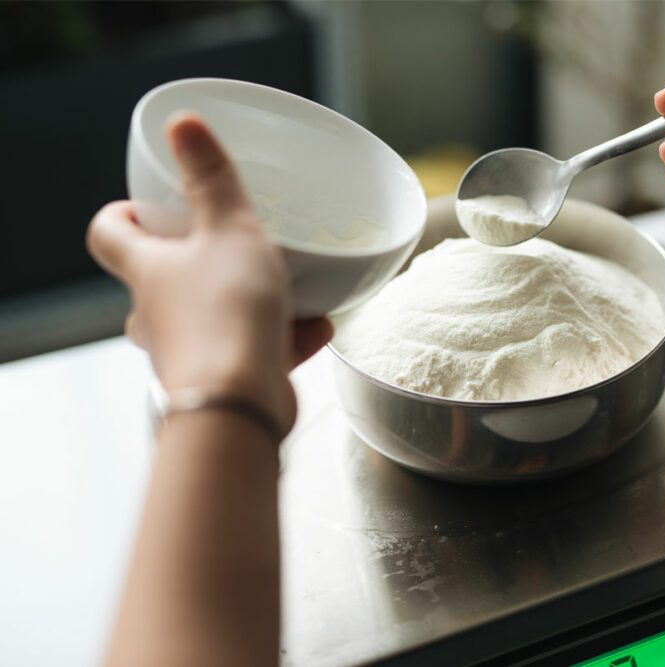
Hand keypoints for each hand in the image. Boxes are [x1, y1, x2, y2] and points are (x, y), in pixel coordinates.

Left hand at [87, 114, 332, 434]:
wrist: (239, 406)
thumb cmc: (226, 318)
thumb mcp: (230, 231)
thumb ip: (212, 179)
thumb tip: (183, 124)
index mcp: (148, 271)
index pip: (110, 234)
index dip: (122, 215)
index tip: (146, 205)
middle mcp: (157, 315)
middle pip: (163, 278)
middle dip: (197, 260)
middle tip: (231, 242)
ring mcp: (189, 351)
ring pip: (214, 316)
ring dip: (251, 301)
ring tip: (294, 288)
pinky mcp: (225, 381)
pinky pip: (254, 349)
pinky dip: (283, 337)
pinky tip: (318, 328)